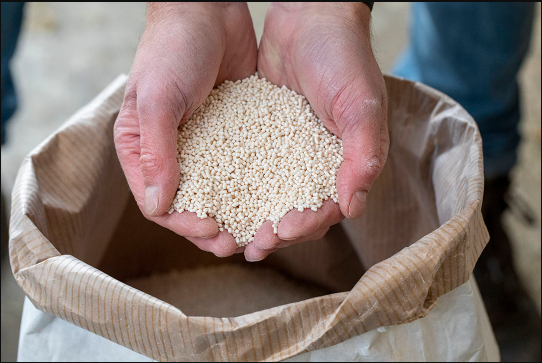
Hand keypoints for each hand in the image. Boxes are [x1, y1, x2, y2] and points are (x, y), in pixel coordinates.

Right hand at [114, 3, 256, 256]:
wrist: (207, 12)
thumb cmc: (171, 50)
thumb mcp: (157, 99)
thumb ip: (156, 152)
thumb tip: (159, 206)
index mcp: (142, 149)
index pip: (159, 203)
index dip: (183, 224)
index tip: (211, 233)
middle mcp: (172, 153)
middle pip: (189, 205)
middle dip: (211, 229)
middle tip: (236, 244)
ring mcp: (204, 145)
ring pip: (218, 192)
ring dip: (235, 214)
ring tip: (255, 232)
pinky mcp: (233, 134)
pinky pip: (241, 168)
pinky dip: (253, 187)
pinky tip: (272, 199)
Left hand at [244, 2, 388, 260]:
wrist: (310, 17)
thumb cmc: (344, 58)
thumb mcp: (361, 104)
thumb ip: (363, 155)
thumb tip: (354, 206)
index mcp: (345, 163)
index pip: (327, 208)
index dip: (306, 225)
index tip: (281, 232)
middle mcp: (315, 163)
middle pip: (295, 210)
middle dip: (275, 231)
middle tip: (251, 245)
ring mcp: (287, 152)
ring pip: (269, 195)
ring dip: (251, 216)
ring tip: (228, 233)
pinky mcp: (262, 136)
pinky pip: (249, 167)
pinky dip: (236, 185)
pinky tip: (216, 197)